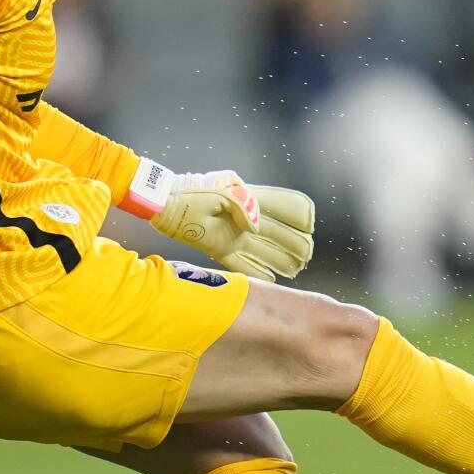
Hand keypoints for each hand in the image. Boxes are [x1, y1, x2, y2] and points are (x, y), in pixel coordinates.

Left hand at [120, 162, 314, 281]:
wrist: (165, 203)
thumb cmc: (193, 192)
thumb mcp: (220, 192)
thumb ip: (243, 206)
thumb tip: (256, 228)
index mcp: (250, 201)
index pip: (284, 207)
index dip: (299, 216)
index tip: (308, 225)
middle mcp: (246, 220)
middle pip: (278, 233)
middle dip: (294, 243)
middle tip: (306, 255)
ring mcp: (234, 235)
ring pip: (264, 251)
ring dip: (280, 260)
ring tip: (296, 270)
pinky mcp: (219, 248)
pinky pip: (242, 264)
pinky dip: (257, 272)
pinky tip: (272, 281)